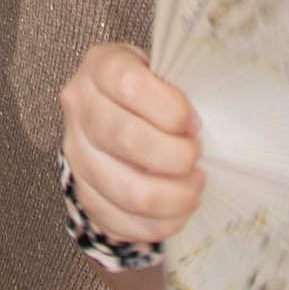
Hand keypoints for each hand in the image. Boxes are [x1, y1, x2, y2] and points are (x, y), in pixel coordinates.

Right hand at [59, 42, 204, 246]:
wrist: (122, 118)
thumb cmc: (155, 94)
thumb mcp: (167, 74)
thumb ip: (183, 88)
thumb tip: (211, 124)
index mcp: (101, 65)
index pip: (130, 84)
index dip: (170, 108)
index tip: (194, 123)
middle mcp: (80, 108)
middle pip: (126, 138)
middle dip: (176, 155)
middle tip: (197, 155)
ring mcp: (76, 154)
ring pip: (128, 190)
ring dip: (174, 196)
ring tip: (194, 185)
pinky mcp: (84, 195)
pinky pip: (123, 222)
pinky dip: (160, 223)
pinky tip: (178, 208)